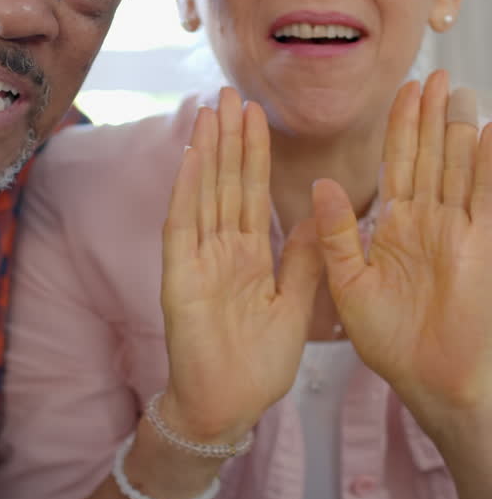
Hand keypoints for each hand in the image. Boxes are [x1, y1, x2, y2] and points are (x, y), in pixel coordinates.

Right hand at [161, 87, 321, 444]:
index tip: (256, 115)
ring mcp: (198, 261)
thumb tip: (319, 215)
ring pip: (203, 194)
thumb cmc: (259, 365)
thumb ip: (304, 261)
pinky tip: (193, 158)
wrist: (229, 405)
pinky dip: (187, 191)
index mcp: (248, 256)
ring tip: (211, 109)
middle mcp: (220, 250)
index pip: (251, 193)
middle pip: (225, 183)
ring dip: (207, 152)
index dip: (254, 154)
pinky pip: (183, 226)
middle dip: (229, 138)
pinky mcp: (180, 277)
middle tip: (230, 93)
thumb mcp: (295, 305)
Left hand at [313, 71, 491, 443]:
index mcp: (394, 227)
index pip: (398, 164)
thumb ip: (335, 234)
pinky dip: (488, 167)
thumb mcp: (347, 284)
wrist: (427, 379)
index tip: (404, 91)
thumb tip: (320, 185)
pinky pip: (486, 198)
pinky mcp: (481, 246)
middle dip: (433, 117)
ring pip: (458, 169)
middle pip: (431, 157)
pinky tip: (489, 133)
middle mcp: (428, 222)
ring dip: (460, 131)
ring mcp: (458, 232)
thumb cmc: (387, 340)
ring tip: (459, 91)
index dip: (402, 128)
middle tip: (436, 76)